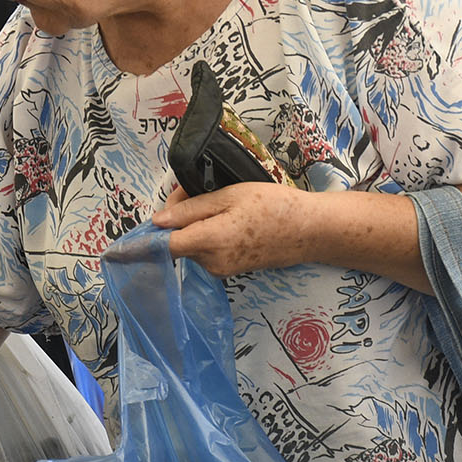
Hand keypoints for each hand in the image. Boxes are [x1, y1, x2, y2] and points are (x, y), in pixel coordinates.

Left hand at [152, 181, 320, 275]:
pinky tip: (227, 218)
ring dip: (194, 225)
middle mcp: (211, 262)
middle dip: (178, 217)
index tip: (154, 216)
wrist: (309, 231)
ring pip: (191, 245)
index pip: (163, 246)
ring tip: (218, 203)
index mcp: (210, 241)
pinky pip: (206, 251)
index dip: (152, 231)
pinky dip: (207, 234)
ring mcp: (221, 270)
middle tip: (192, 191)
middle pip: (176, 242)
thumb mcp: (230, 196)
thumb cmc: (274, 207)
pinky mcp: (229, 270)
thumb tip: (158, 221)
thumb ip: (190, 209)